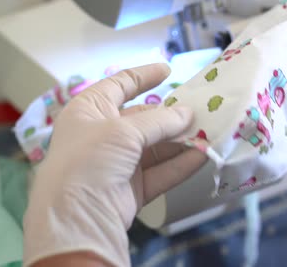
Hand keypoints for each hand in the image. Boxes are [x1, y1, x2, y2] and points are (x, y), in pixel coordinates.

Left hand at [23, 63, 207, 266]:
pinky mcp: (132, 187)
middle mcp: (102, 134)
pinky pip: (161, 171)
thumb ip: (159, 121)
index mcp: (89, 111)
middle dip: (171, 116)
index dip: (143, 76)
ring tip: (209, 132)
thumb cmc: (89, 159)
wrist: (77, 216)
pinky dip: (181, 164)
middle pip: (143, 119)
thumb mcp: (123, 130)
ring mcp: (117, 163)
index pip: (118, 85)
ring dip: (181, 141)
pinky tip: (203, 155)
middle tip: (200, 110)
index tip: (168, 70)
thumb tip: (187, 114)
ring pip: (155, 147)